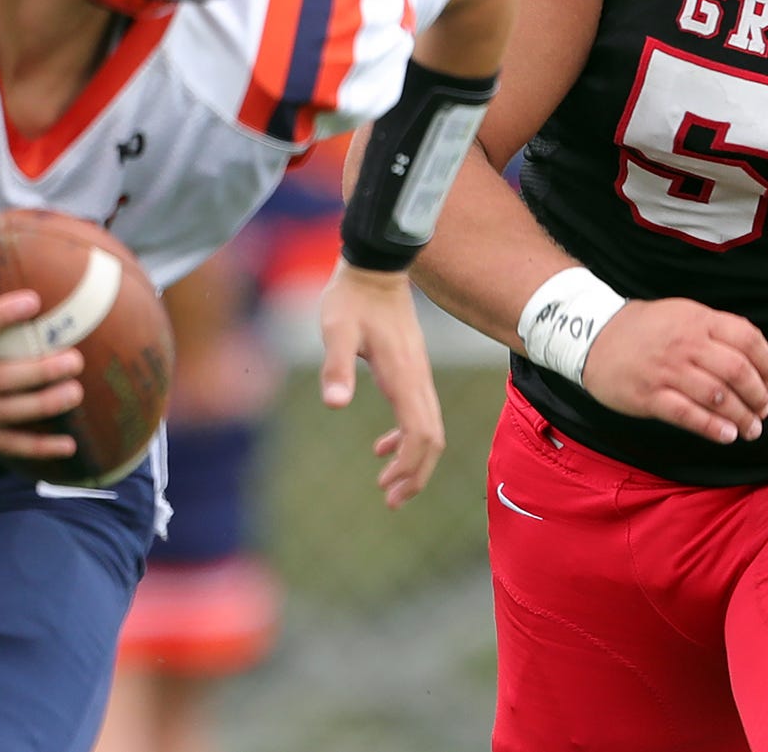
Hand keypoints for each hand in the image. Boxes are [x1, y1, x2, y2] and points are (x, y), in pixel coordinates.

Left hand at [317, 262, 444, 509]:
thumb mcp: (336, 330)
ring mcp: (418, 375)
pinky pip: (419, 414)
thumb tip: (335, 405)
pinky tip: (382, 446)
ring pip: (429, 429)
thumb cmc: (352, 298)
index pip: (421, 434)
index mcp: (404, 377)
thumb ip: (336, 366)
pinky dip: (406, 437)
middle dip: (416, 474)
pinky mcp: (411, 370)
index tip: (387, 490)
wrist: (374, 267)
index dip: (410, 467)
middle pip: (432, 440)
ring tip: (388, 486)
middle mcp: (418, 380)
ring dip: (413, 460)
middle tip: (391, 501)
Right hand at [581, 298, 767, 443]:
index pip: (748, 338)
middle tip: (764, 410)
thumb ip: (714, 330)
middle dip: (758, 396)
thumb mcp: (681, 313)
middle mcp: (686, 344)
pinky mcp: (650, 397)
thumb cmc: (642, 328)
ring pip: (718, 397)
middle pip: (737, 371)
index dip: (767, 363)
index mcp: (697, 319)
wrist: (592, 336)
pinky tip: (728, 435)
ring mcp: (667, 371)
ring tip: (752, 429)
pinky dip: (713, 428)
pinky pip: (689, 415)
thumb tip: (751, 358)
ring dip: (742, 417)